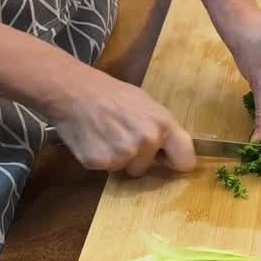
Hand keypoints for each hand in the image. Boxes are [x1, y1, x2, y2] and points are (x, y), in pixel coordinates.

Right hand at [42, 64, 196, 176]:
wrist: (74, 91)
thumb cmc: (112, 94)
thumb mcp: (147, 105)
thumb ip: (162, 129)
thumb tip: (171, 152)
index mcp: (164, 125)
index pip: (186, 161)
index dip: (175, 162)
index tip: (166, 161)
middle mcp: (147, 141)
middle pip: (148, 168)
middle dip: (138, 158)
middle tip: (122, 135)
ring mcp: (123, 154)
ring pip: (126, 168)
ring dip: (117, 158)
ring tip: (107, 134)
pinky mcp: (100, 162)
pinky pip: (105, 168)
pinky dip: (99, 157)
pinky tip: (94, 139)